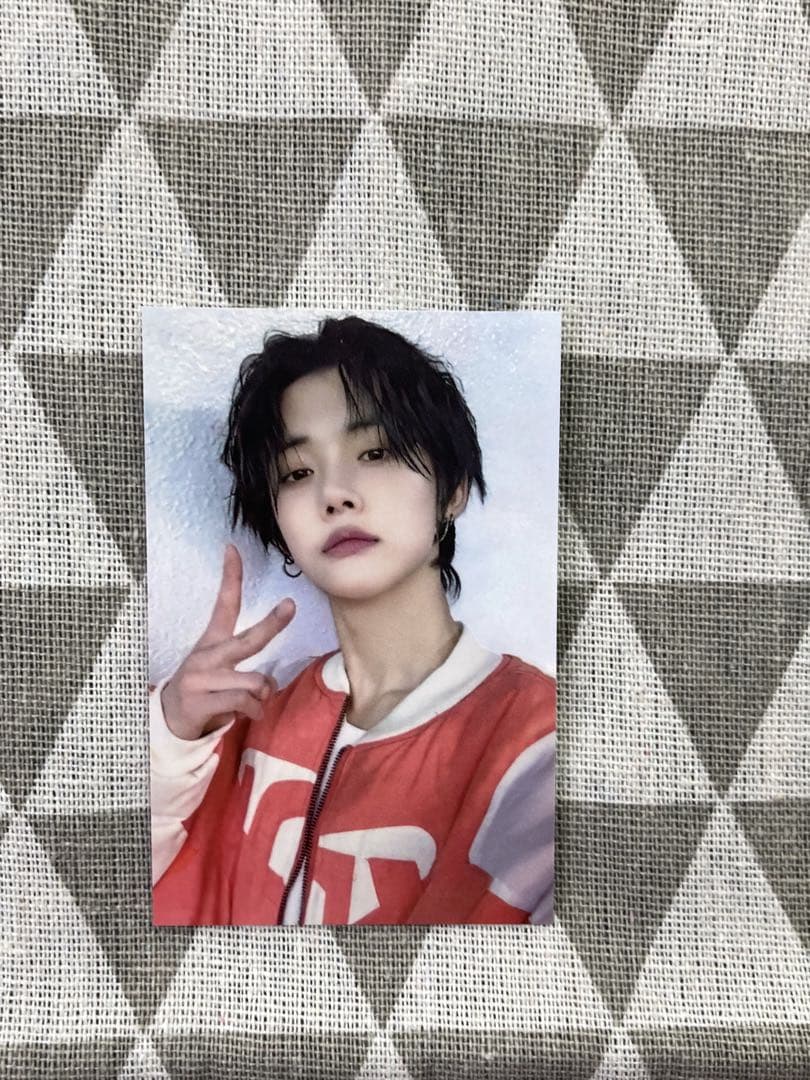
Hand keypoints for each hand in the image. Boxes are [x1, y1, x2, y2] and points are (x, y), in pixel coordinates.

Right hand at [160, 544, 295, 739]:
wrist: (171, 719)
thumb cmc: (205, 690)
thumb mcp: (220, 671)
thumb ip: (246, 672)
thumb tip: (268, 687)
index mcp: (213, 641)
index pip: (224, 604)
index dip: (230, 576)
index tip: (232, 548)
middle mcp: (208, 656)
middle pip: (249, 639)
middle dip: (273, 623)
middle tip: (290, 606)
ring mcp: (204, 678)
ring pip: (255, 682)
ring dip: (263, 696)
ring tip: (254, 703)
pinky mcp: (202, 701)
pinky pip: (245, 703)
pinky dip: (254, 712)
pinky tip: (244, 714)